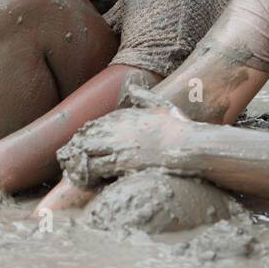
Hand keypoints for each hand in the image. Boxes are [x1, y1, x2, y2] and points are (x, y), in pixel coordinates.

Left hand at [56, 105, 189, 187]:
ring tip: (83, 175)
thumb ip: (144, 97)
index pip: (93, 125)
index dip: (86, 138)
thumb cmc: (179, 129)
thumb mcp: (162, 106)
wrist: (190, 146)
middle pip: (83, 138)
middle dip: (79, 151)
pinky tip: (92, 182)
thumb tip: (133, 85)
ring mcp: (118, 145)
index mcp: (124, 116)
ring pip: (84, 153)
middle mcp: (117, 128)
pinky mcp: (121, 162)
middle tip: (78, 164)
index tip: (86, 148)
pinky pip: (94, 168)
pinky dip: (89, 175)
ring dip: (81, 164)